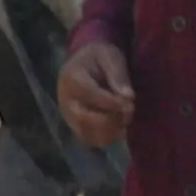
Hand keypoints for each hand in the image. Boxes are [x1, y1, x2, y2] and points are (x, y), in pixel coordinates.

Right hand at [58, 30, 137, 144]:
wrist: (83, 62)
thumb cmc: (98, 57)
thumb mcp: (110, 56)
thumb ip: (118, 75)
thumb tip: (128, 96)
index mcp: (71, 79)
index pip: (89, 95)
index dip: (110, 103)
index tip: (131, 104)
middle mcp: (65, 101)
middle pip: (84, 119)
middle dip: (110, 120)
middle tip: (130, 113)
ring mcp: (68, 116)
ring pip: (86, 132)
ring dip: (109, 131)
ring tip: (126, 122)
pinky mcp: (74, 126)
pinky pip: (88, 139)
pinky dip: (105, 138)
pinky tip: (119, 130)